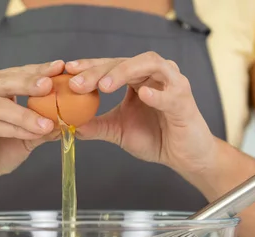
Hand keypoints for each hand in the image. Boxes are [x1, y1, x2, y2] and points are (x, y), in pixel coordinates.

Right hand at [0, 61, 64, 195]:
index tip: (60, 67)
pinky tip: (32, 133)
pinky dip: (13, 129)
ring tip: (47, 122)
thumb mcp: (26, 137)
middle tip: (50, 84)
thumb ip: (42, 126)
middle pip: (3, 81)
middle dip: (29, 82)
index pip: (17, 73)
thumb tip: (69, 119)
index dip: (38, 70)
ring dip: (24, 113)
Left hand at [65, 52, 217, 174]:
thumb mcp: (119, 131)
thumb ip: (96, 126)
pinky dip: (158, 94)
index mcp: (138, 78)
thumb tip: (68, 125)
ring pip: (150, 65)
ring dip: (125, 72)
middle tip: (78, 83)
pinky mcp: (185, 102)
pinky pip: (172, 94)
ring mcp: (173, 84)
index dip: (90, 66)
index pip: (111, 65)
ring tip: (104, 85)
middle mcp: (156, 75)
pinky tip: (143, 95)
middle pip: (126, 62)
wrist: (184, 157)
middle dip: (100, 71)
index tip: (68, 70)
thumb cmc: (156, 138)